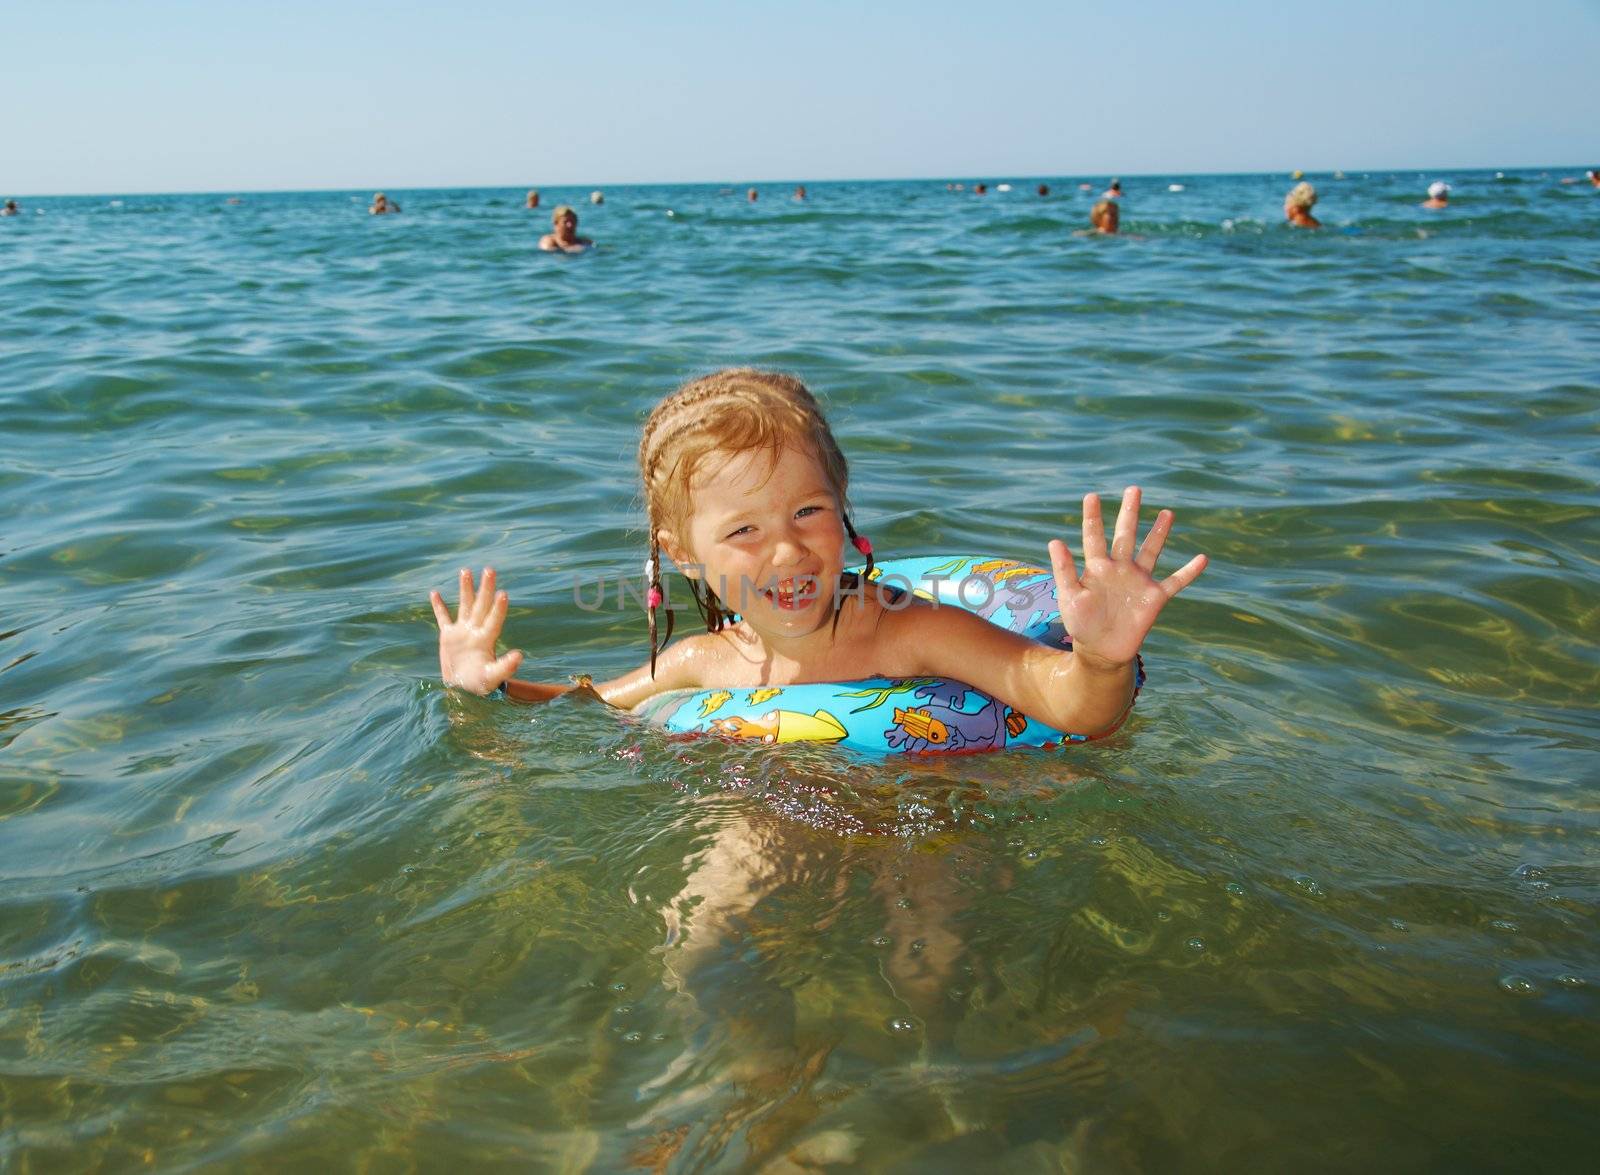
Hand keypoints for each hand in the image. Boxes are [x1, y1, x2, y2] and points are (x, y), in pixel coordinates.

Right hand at [428, 567, 523, 694]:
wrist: (464, 689)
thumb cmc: (480, 686)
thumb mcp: (493, 677)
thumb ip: (505, 667)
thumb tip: (520, 655)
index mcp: (486, 640)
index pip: (494, 620)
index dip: (499, 608)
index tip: (503, 593)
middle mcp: (476, 631)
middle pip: (481, 605)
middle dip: (485, 588)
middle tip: (489, 569)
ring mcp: (462, 632)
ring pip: (464, 605)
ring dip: (465, 589)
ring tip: (466, 571)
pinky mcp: (448, 636)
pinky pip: (443, 618)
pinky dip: (438, 607)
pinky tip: (435, 593)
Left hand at [1048, 487, 1206, 669]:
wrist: (1101, 651)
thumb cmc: (1081, 625)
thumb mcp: (1069, 598)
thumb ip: (1064, 570)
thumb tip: (1055, 541)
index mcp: (1097, 568)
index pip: (1094, 537)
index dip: (1092, 517)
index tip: (1091, 496)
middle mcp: (1119, 569)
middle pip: (1126, 535)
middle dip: (1129, 513)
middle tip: (1134, 489)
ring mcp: (1138, 581)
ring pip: (1151, 551)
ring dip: (1159, 533)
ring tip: (1167, 513)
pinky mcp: (1154, 598)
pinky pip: (1175, 582)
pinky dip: (1189, 571)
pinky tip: (1203, 558)